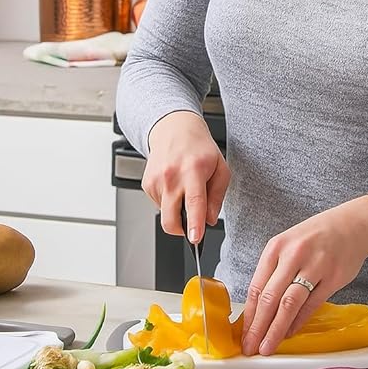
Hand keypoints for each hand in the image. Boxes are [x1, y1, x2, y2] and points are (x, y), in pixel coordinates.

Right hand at [142, 110, 229, 243]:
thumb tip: (209, 220)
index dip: (194, 224)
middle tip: (192, 226)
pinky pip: (159, 205)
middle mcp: (172, 175)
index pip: (194, 202)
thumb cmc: (199, 149)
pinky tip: (174, 185)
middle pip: (170, 218)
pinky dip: (168, 202)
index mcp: (193, 170)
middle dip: (181, 230)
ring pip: (165, 214)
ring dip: (176, 210)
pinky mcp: (146, 184)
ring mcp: (156, 180)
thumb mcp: (220, 168)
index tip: (195, 239)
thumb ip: (218, 196)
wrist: (174, 129)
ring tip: (184, 189)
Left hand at [240, 189, 367, 355]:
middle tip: (251, 347)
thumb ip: (273, 272)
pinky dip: (299, 321)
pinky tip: (290, 333)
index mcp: (276, 247)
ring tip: (268, 346)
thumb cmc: (316, 237)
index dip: (249, 315)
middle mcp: (293, 255)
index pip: (257, 287)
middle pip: (270, 298)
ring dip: (276, 329)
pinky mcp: (334, 277)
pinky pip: (312, 304)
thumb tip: (258, 309)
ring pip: (290, 304)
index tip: (243, 334)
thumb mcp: (288, 245)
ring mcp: (314, 266)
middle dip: (258, 327)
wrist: (352, 225)